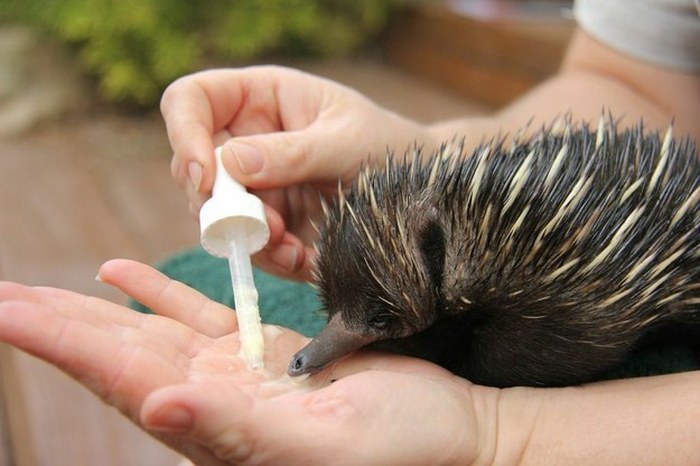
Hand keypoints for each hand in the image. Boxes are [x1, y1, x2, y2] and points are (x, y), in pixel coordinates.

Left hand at [0, 259, 497, 465]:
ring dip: (93, 310)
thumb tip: (157, 405)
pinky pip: (198, 317)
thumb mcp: (321, 443)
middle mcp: (213, 400)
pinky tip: (121, 275)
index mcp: (216, 424)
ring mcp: (236, 374)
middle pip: (117, 355)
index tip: (5, 312)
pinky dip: (157, 296)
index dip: (61, 344)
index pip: (120, 377)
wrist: (446, 433)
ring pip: (147, 333)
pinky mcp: (265, 352)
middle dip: (55, 324)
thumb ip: (238, 428)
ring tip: (40, 287)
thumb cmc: (399, 448)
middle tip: (0, 294)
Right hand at [161, 66, 432, 280]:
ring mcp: (255, 185)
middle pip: (194, 169)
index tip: (206, 176)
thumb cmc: (388, 144)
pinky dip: (269, 257)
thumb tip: (228, 163)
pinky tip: (301, 258)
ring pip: (217, 215)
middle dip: (219, 204)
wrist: (418, 190)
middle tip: (263, 226)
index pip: (191, 101)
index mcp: (260, 98)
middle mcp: (247, 140)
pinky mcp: (270, 221)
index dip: (183, 134)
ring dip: (246, 238)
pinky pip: (249, 244)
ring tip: (291, 247)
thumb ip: (294, 152)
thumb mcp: (347, 141)